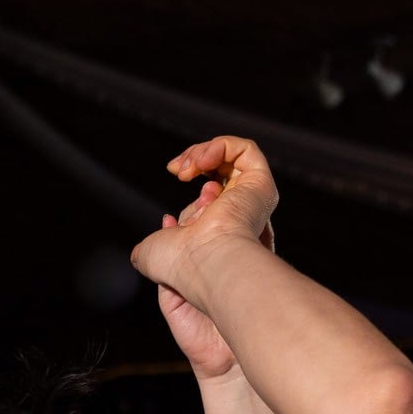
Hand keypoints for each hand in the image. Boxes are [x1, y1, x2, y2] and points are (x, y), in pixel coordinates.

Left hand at [132, 135, 281, 321]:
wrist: (204, 265)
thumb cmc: (180, 267)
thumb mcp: (151, 255)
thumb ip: (152, 245)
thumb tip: (165, 227)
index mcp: (218, 237)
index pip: (207, 206)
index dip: (188, 205)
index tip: (169, 221)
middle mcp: (238, 220)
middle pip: (219, 176)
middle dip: (194, 165)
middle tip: (178, 172)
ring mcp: (251, 202)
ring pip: (232, 159)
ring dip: (202, 152)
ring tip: (186, 167)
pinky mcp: (261, 186)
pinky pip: (246, 150)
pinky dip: (220, 146)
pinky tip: (202, 160)